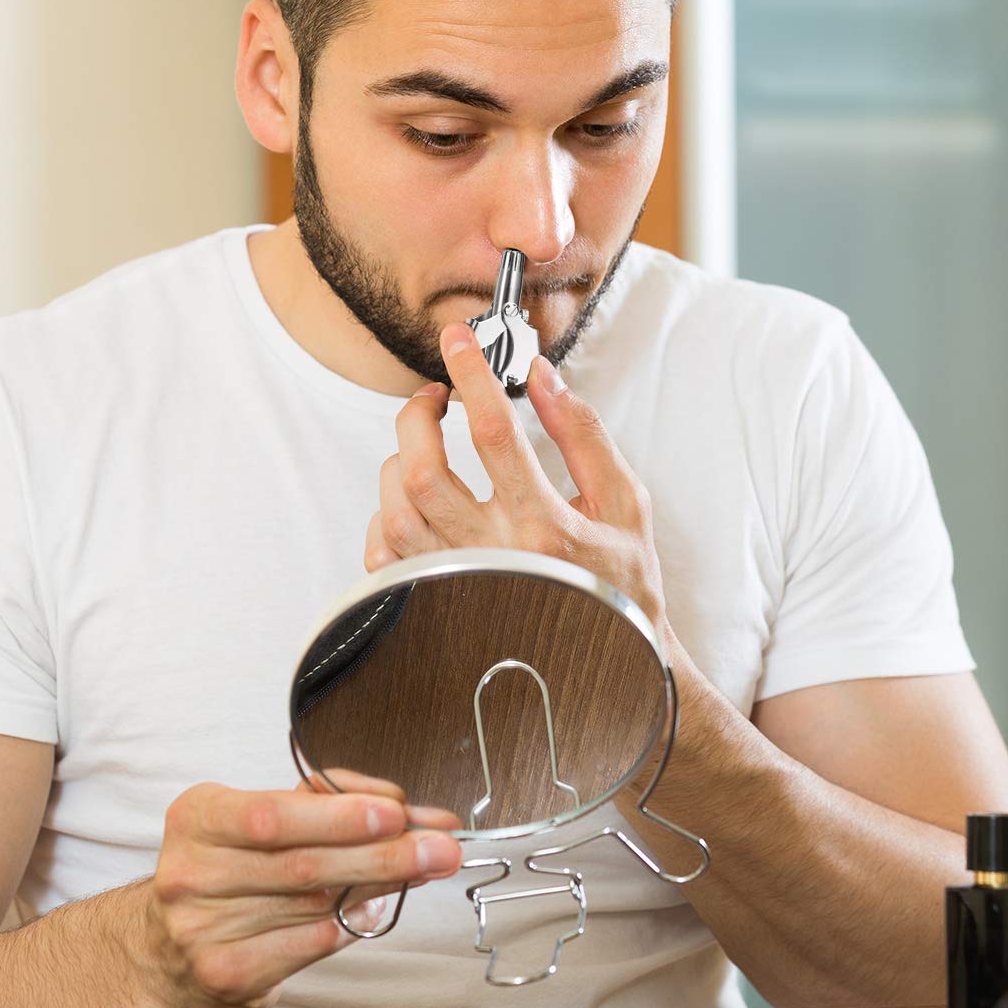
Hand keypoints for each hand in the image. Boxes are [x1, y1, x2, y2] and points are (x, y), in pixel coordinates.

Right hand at [142, 769, 460, 1007]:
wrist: (165, 947)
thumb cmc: (231, 867)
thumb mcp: (263, 816)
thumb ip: (329, 803)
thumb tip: (408, 811)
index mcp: (199, 818)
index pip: (272, 815)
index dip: (338, 816)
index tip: (395, 813)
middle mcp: (192, 874)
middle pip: (304, 863)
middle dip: (385, 853)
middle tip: (439, 846)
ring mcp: (205, 930)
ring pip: (316, 904)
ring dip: (381, 885)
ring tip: (422, 868)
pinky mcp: (227, 975)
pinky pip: (311, 944)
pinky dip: (351, 925)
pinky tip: (373, 909)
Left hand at [365, 323, 671, 642]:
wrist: (612, 668)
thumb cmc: (621, 585)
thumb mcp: (624, 502)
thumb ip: (583, 433)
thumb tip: (541, 377)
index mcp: (545, 528)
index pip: (494, 433)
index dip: (471, 375)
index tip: (458, 339)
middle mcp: (493, 559)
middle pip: (421, 470)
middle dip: (417, 415)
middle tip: (435, 396)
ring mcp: (456, 587)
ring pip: (395, 509)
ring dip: (399, 462)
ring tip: (424, 448)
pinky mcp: (431, 608)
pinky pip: (382, 554)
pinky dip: (387, 516)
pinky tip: (414, 503)